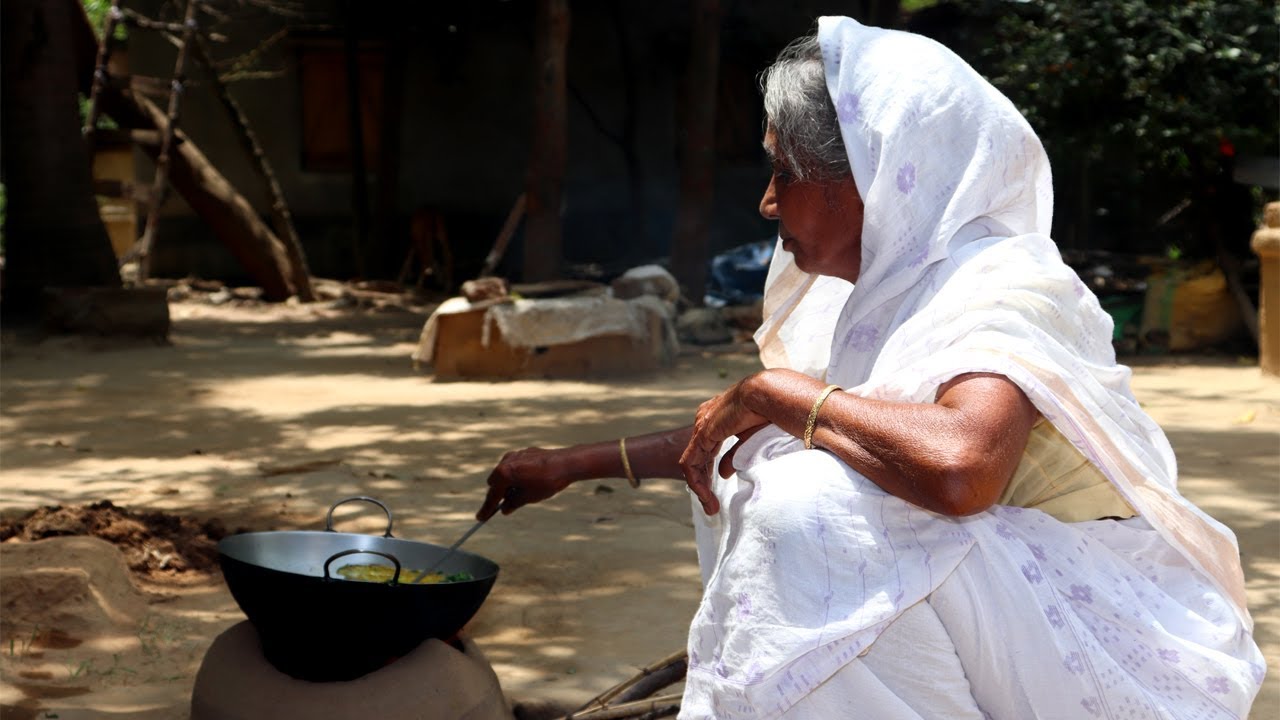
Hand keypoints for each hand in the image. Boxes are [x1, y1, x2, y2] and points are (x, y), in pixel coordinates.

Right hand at [476, 447, 570, 520]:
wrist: (566, 463)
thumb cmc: (546, 481)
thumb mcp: (528, 497)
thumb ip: (513, 503)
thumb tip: (504, 509)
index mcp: (503, 473)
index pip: (492, 495)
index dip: (487, 509)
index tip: (481, 518)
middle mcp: (506, 462)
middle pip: (496, 482)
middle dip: (498, 494)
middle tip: (503, 506)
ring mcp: (515, 455)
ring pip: (506, 473)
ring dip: (509, 485)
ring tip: (519, 495)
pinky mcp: (526, 453)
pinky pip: (516, 467)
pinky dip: (517, 476)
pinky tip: (528, 483)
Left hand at [679, 373, 770, 514]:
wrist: (768, 393)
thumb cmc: (768, 410)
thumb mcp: (749, 440)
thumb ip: (733, 456)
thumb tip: (722, 474)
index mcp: (717, 418)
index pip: (706, 449)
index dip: (709, 471)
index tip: (716, 491)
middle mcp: (705, 420)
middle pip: (697, 458)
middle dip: (703, 483)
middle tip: (712, 506)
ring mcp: (701, 426)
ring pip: (692, 463)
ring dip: (700, 488)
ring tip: (711, 507)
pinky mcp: (702, 434)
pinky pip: (691, 463)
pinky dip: (697, 482)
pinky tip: (706, 496)